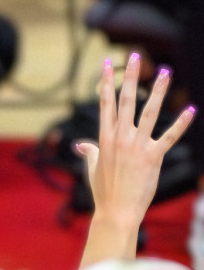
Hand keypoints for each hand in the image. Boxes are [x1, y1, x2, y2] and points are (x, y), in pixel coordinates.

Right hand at [76, 53, 193, 225]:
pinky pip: (169, 137)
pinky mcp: (152, 157)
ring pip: (149, 113)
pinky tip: (190, 110)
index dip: (107, 83)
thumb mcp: (92, 170)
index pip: (106, 105)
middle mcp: (120, 139)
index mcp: (105, 140)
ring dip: (159, 91)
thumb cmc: (103, 193)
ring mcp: (137, 147)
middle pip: (126, 101)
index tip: (107, 64)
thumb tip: (79, 145)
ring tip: (166, 71)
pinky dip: (181, 124)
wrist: (116, 213)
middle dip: (130, 77)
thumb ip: (90, 152)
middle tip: (135, 56)